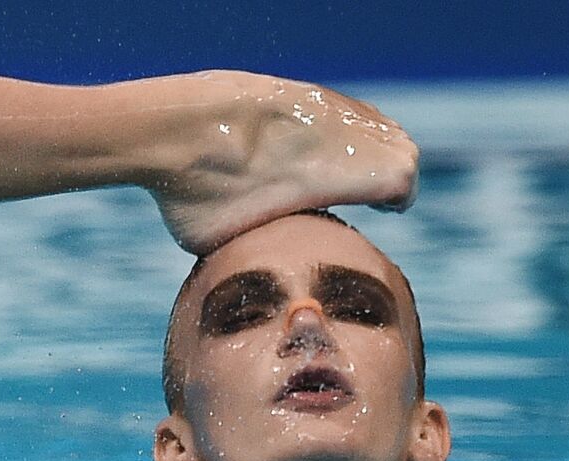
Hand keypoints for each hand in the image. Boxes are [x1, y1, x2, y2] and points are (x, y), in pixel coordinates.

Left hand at [146, 70, 418, 254]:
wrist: (165, 129)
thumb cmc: (202, 198)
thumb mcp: (236, 249)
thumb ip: (273, 246)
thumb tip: (267, 264)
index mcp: (343, 171)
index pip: (403, 181)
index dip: (395, 199)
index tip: (379, 213)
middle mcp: (339, 130)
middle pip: (398, 147)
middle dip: (384, 174)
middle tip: (362, 197)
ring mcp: (317, 103)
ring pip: (368, 122)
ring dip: (359, 148)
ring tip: (331, 175)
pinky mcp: (290, 88)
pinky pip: (331, 108)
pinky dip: (327, 130)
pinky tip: (296, 151)